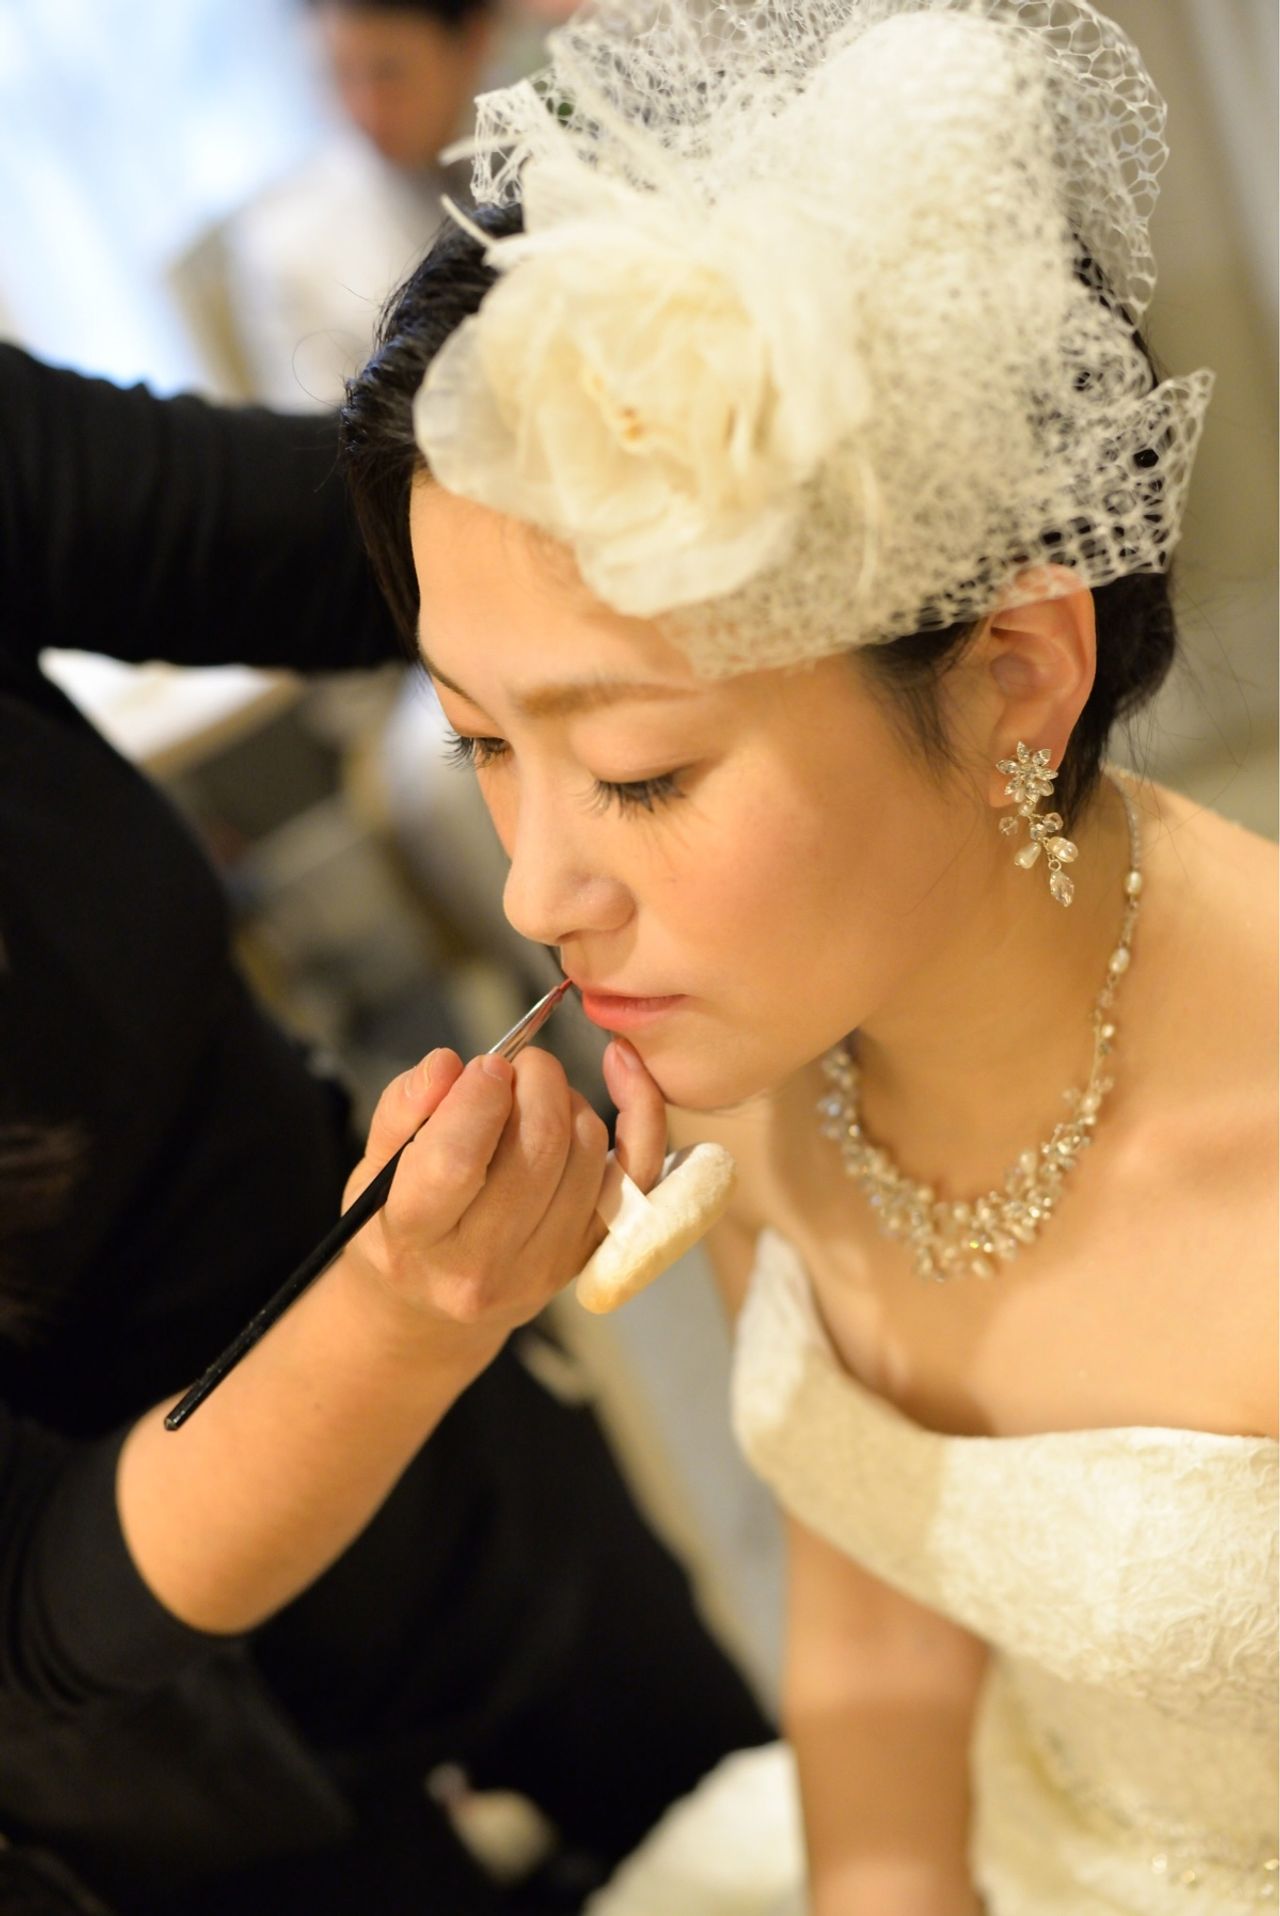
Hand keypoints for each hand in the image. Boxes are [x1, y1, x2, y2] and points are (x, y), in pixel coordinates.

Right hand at [337, 1036, 666, 1352]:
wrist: (433, 1308)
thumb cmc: (399, 1225)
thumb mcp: (375, 1171)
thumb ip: (403, 1110)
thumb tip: (447, 1063)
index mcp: (414, 1240)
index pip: (454, 1162)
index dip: (478, 1098)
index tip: (486, 1065)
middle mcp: (482, 1265)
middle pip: (539, 1149)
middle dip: (536, 1082)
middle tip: (517, 1066)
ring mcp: (545, 1267)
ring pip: (586, 1151)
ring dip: (568, 1099)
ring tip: (534, 1097)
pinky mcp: (588, 1257)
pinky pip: (637, 1173)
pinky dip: (639, 1112)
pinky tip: (621, 1070)